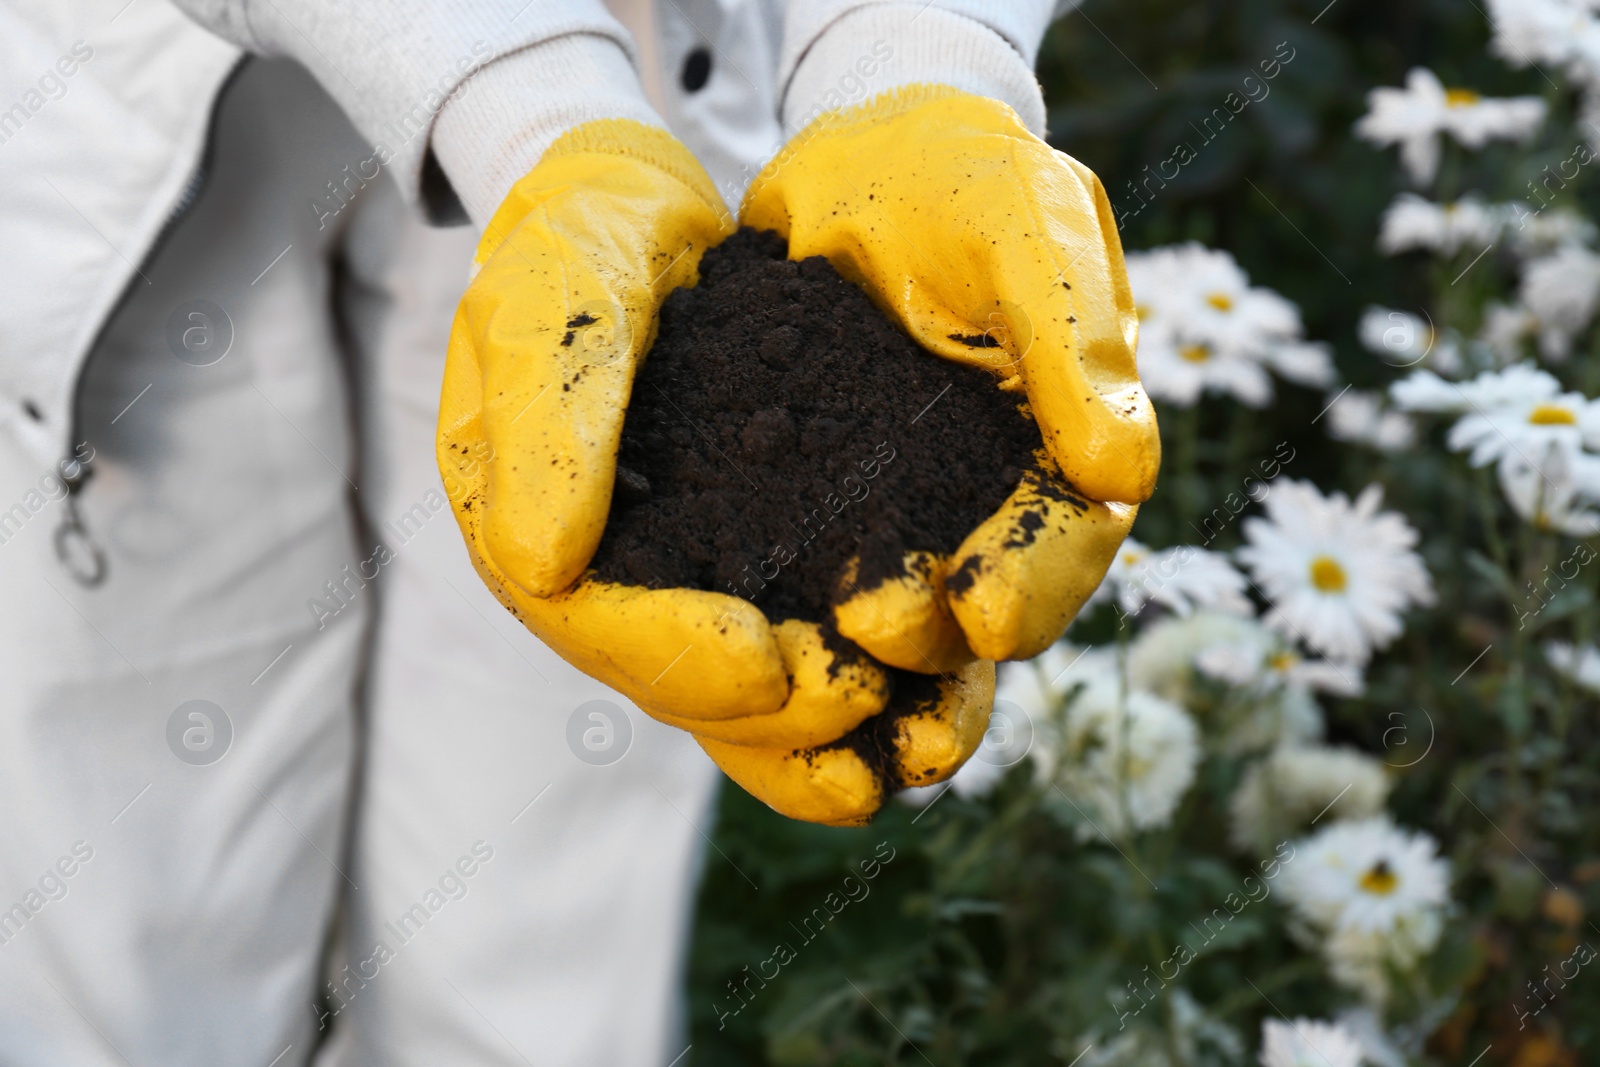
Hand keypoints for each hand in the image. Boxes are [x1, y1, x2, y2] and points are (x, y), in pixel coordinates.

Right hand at [437, 120, 989, 825]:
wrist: (635, 219)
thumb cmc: (577, 254)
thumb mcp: (545, 313)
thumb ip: (546, 430)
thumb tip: (541, 566)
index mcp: (534, 538)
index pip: (599, 627)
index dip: (681, 658)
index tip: (768, 665)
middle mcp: (606, 583)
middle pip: (682, 683)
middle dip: (772, 711)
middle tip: (862, 702)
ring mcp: (678, 581)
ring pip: (745, 693)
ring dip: (822, 737)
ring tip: (905, 756)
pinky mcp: (743, 562)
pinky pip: (795, 644)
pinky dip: (851, 689)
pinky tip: (922, 715)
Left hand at [742, 85, 1154, 665]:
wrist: (856, 154)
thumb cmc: (964, 178)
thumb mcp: (1027, 230)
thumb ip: (1073, 342)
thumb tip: (1122, 475)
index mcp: (1066, 442)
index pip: (1070, 534)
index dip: (1034, 581)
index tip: (985, 614)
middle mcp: (990, 495)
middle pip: (984, 597)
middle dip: (939, 634)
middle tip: (872, 633)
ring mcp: (906, 507)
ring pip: (903, 608)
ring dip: (863, 655)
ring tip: (812, 675)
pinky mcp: (825, 501)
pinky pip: (813, 569)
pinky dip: (790, 613)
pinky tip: (748, 639)